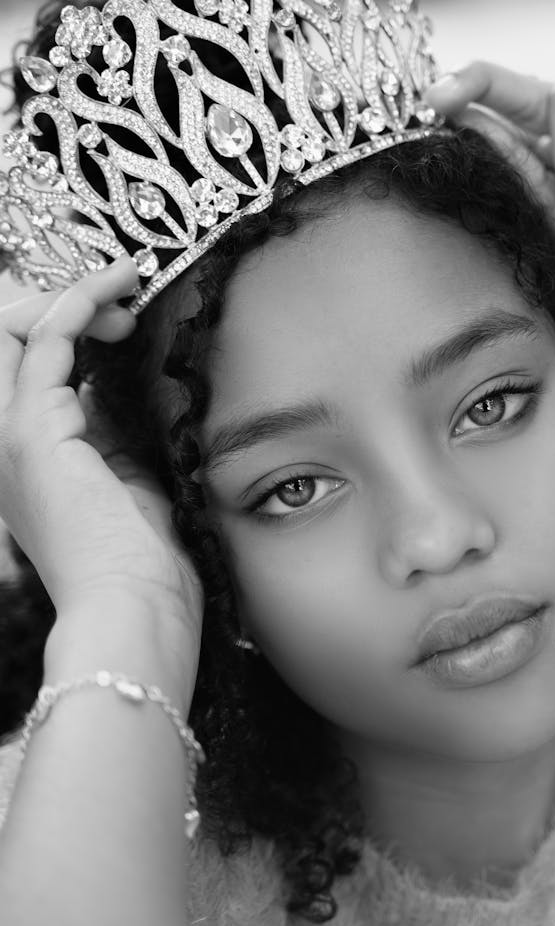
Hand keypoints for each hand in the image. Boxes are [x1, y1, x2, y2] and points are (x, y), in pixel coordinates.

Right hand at [0, 259, 202, 687]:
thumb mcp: (127, 480)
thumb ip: (111, 434)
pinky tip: (118, 295)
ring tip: (127, 287)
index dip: (68, 325)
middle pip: (5, 338)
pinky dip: (81, 304)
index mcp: (28, 454)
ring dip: (73, 294)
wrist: (135, 609)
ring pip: (15, 328)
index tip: (124, 315)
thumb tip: (115, 389)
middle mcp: (5, 439)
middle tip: (121, 296)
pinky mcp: (34, 432)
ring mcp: (10, 434)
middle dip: (60, 300)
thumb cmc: (141, 560)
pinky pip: (48, 342)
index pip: (27, 366)